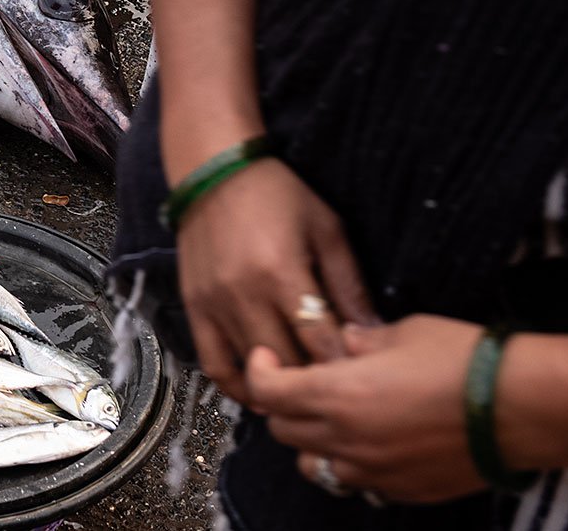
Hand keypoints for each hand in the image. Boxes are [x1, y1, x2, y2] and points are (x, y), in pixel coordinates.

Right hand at [176, 158, 376, 405]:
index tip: (361, 377)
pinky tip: (260, 393)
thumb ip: (348, 283)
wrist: (213, 172)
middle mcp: (243, 295)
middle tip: (338, 389)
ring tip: (305, 396)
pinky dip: (236, 386)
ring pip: (251, 371)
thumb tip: (373, 331)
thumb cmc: (278, 195)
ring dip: (282, 389)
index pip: (318, 341)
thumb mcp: (326, 229)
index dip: (343, 366)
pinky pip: (213, 364)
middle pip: (286, 364)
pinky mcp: (194, 307)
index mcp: (281, 273)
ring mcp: (214, 304)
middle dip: (316, 382)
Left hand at [247, 317, 489, 504]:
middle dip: (282, 405)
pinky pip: (358, 482)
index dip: (260, 371)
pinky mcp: (404, 491)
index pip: (267, 392)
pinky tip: (374, 441)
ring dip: (313, 442)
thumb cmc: (466, 360)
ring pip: (314, 466)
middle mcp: (347, 439)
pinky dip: (352, 463)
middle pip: (282, 431)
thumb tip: (346, 342)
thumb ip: (362, 342)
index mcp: (337, 394)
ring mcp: (375, 471)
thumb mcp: (404, 332)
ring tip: (334, 417)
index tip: (267, 358)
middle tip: (299, 382)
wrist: (525, 408)